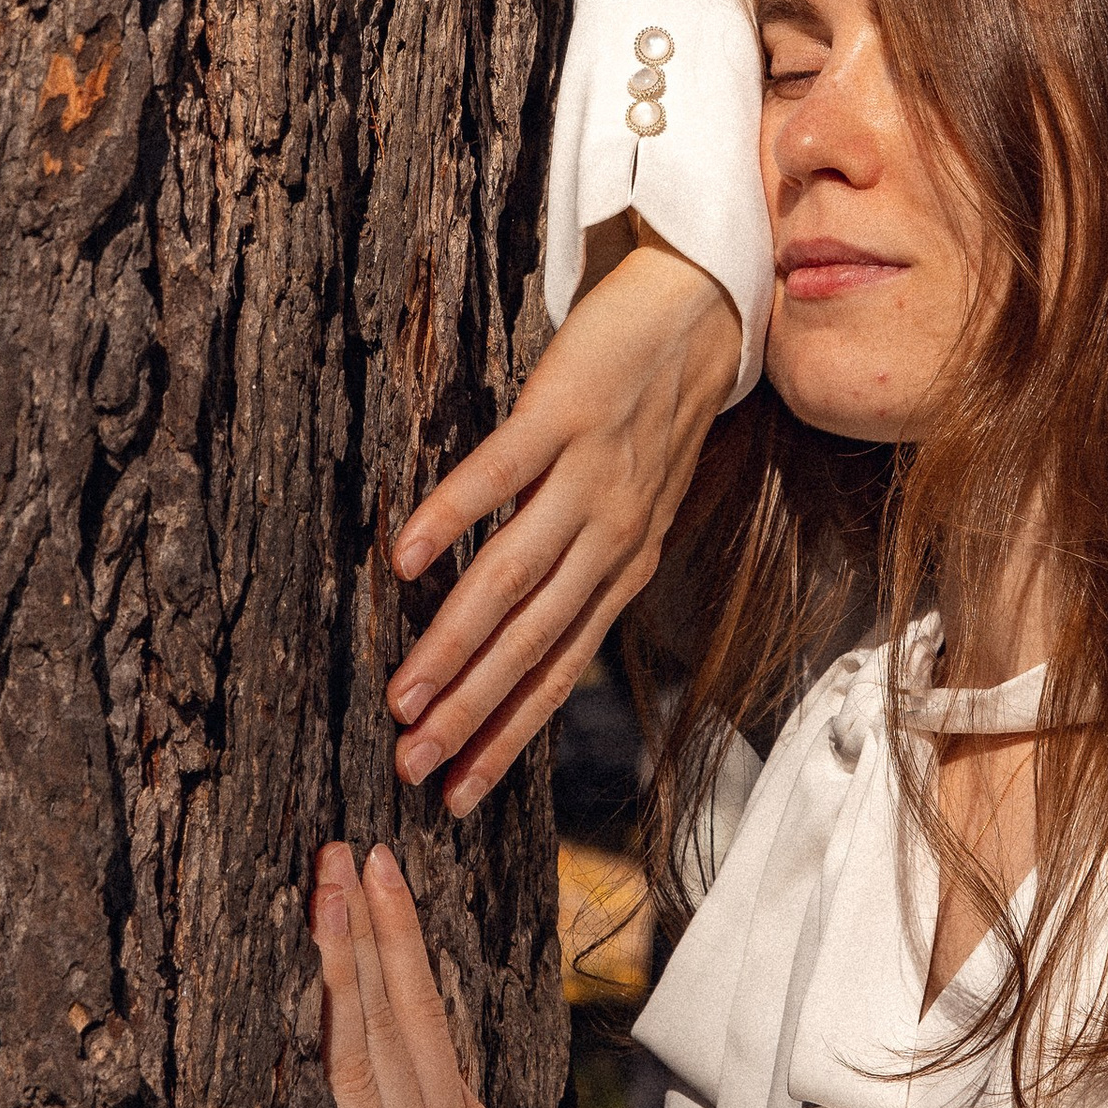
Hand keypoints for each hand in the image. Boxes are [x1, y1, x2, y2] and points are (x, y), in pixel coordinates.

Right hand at [384, 234, 741, 812]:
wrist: (705, 315)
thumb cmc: (655, 415)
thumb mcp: (638, 508)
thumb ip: (588, 567)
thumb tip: (524, 636)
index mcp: (625, 566)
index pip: (560, 668)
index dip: (508, 734)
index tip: (456, 792)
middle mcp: (613, 535)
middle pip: (533, 639)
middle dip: (471, 711)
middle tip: (411, 764)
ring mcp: (588, 475)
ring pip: (514, 575)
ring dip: (455, 641)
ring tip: (402, 693)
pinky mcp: (562, 413)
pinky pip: (498, 476)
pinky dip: (449, 517)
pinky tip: (403, 558)